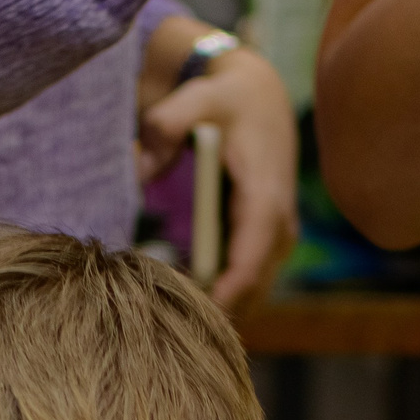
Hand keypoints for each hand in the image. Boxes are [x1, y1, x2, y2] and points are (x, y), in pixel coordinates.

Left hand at [138, 43, 298, 311]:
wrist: (260, 96)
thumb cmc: (225, 99)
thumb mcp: (196, 97)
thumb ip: (166, 124)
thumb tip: (139, 168)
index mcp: (266, 193)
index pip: (252, 258)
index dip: (225, 292)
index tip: (191, 313)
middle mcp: (280, 222)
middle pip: (254, 287)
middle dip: (215, 309)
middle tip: (164, 323)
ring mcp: (279, 236)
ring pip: (254, 292)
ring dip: (219, 308)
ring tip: (171, 317)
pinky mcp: (269, 242)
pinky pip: (250, 283)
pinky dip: (224, 297)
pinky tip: (186, 301)